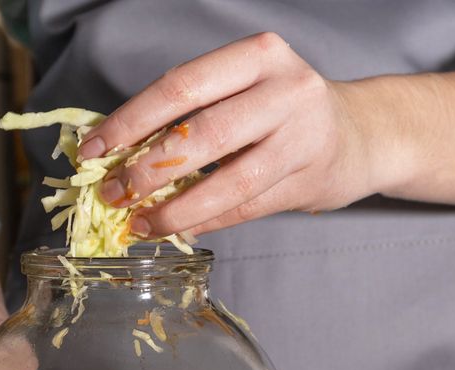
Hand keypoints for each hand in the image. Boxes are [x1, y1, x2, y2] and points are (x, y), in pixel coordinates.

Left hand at [78, 32, 386, 237]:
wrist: (362, 134)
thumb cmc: (283, 110)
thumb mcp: (242, 89)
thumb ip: (189, 112)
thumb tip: (112, 151)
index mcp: (258, 56)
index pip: (180, 86)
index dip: (129, 122)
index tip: (92, 150)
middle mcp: (287, 90)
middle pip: (202, 134)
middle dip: (146, 169)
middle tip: (111, 194)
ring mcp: (304, 138)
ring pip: (228, 181)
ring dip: (175, 208)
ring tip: (139, 224)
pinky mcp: (309, 181)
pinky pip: (244, 208)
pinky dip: (204, 221)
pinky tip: (177, 229)